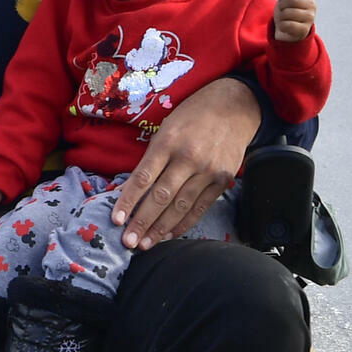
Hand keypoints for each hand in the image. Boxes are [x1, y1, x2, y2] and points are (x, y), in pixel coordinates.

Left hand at [112, 77, 260, 249]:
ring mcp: (208, 171)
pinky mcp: (223, 180)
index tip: (116, 220)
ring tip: (145, 244)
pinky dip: (184, 223)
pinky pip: (200, 208)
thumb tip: (131, 190)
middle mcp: (189, 158)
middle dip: (142, 222)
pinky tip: (169, 234)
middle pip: (161, 197)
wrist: (235, 108)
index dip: (128, 201)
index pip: (143, 177)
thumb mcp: (166, 128)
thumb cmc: (193, 117)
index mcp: (168, 142)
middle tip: (128, 242)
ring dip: (161, 228)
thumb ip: (152, 158)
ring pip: (180, 207)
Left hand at [274, 0, 315, 42]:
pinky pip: (287, 25)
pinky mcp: (305, 30)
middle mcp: (312, 6)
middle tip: (281, 10)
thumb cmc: (287, 13)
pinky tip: (284, 27)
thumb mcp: (284, 0)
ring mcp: (310, 18)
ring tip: (282, 19)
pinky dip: (281, 25)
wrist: (289, 32)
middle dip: (282, 5)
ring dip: (280, 16)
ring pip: (288, 12)